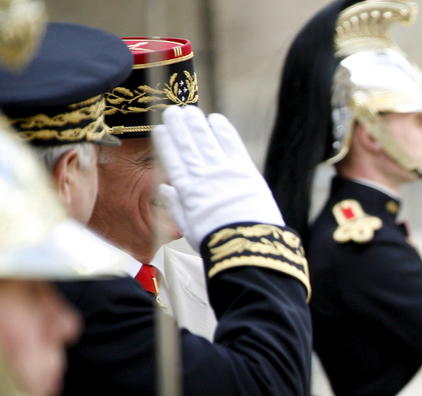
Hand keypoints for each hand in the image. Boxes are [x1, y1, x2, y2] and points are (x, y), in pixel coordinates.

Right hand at [152, 106, 283, 248]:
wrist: (247, 244)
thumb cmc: (217, 241)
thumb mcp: (189, 228)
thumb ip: (175, 206)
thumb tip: (164, 189)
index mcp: (187, 191)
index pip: (172, 160)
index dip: (165, 143)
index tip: (159, 129)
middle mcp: (203, 176)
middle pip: (187, 145)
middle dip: (178, 126)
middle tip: (172, 110)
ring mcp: (224, 170)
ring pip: (206, 140)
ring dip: (197, 123)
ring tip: (190, 110)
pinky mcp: (245, 169)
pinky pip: (232, 144)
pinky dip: (223, 130)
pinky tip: (216, 119)